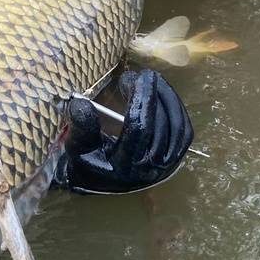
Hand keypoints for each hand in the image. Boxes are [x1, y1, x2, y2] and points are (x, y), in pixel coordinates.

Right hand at [54, 69, 193, 193]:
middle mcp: (150, 168)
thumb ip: (81, 127)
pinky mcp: (174, 161)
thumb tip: (81, 103)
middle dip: (154, 94)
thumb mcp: (76, 147)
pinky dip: (178, 112)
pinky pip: (184, 134)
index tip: (132, 76)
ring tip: (154, 81)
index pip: (139, 127)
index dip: (140, 98)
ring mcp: (165, 166)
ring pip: (177, 128)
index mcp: (125, 165)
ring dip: (169, 99)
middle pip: (161, 125)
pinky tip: (165, 96)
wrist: (98, 183)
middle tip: (142, 75)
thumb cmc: (85, 163)